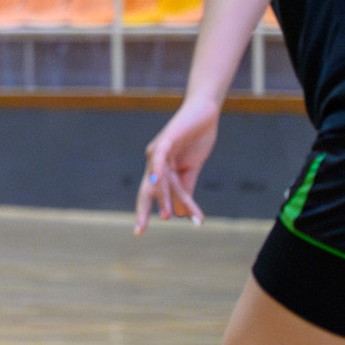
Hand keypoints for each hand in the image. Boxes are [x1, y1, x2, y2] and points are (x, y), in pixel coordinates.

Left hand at [135, 95, 219, 233]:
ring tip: (167, 216)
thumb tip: (179, 214)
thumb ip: (185, 189)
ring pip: (160, 180)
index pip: (152, 194)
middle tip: (139, 231)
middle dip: (143, 211)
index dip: (146, 212)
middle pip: (147, 190)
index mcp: (160, 169)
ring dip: (164, 198)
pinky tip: (155, 181)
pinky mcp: (166, 139)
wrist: (205, 112)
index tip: (140, 232)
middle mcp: (154, 161)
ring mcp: (158, 150)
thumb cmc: (197, 138)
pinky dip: (157, 169)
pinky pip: (159, 157)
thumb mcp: (192, 168)